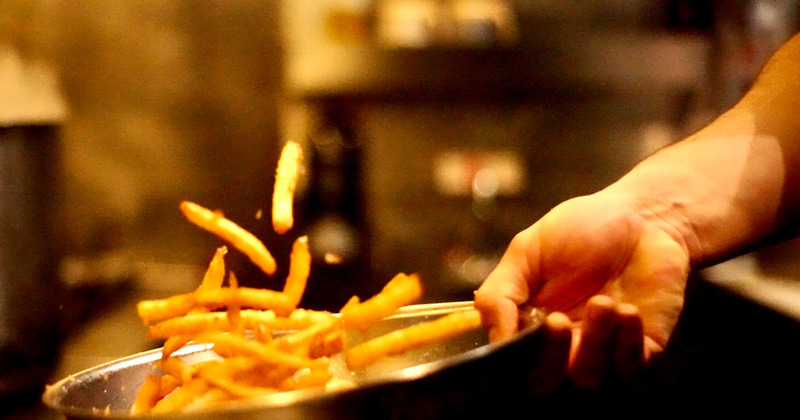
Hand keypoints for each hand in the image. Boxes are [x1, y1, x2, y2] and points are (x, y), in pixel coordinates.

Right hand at [474, 193, 689, 389]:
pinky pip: (632, 367)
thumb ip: (500, 292)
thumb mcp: (525, 251)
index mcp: (528, 326)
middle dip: (551, 356)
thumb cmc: (578, 230)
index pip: (512, 361)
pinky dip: (627, 343)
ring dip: (593, 342)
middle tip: (556, 320)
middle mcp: (563, 346)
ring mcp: (604, 350)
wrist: (641, 216)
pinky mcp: (645, 348)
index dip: (512, 358)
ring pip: (588, 376)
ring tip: (604, 301)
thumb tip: (496, 336)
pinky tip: (629, 310)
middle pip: (546, 381)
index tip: (519, 332)